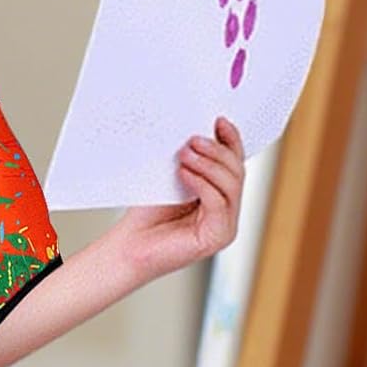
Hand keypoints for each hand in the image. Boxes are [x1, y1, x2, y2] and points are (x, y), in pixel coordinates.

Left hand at [111, 116, 245, 280]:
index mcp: (219, 195)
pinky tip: (184, 174)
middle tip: (192, 140)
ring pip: (231, 186)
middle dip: (216, 152)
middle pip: (237, 172)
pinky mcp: (217, 237)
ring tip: (185, 154)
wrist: (129, 246)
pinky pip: (219, 203)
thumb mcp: (170, 179)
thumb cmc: (146, 215)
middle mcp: (228, 211)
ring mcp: (226, 225)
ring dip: (208, 165)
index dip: (231, 140)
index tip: (218, 121)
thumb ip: (187, 160)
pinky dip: (202, 184)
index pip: (234, 163)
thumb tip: (194, 130)